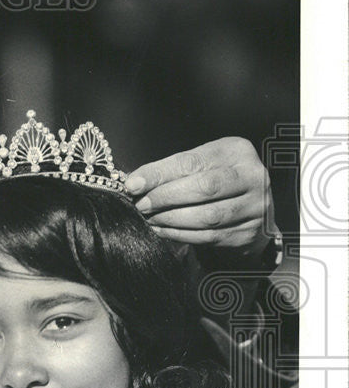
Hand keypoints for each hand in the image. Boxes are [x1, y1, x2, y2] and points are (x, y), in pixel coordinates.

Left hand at [126, 137, 275, 264]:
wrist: (251, 210)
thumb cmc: (216, 181)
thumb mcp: (200, 165)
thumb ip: (171, 170)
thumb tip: (134, 183)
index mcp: (236, 151)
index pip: (192, 162)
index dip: (159, 174)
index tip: (133, 185)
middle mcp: (252, 176)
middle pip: (203, 188)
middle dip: (165, 197)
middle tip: (142, 205)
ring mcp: (254, 206)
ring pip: (206, 216)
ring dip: (170, 219)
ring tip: (151, 218)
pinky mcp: (248, 233)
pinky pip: (208, 236)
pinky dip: (179, 234)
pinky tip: (162, 230)